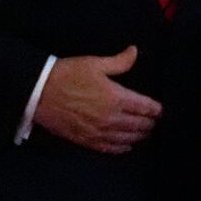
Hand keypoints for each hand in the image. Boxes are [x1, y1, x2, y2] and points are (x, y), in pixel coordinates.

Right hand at [33, 45, 162, 154]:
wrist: (39, 92)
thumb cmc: (67, 74)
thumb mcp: (94, 63)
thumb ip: (119, 61)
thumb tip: (135, 52)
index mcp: (116, 97)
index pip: (145, 107)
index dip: (155, 109)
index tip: (160, 110)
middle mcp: (111, 118)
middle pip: (139, 125)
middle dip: (150, 124)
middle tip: (155, 122)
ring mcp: (99, 131)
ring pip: (127, 138)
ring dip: (138, 136)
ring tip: (145, 133)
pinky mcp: (86, 140)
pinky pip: (110, 148)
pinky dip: (121, 148)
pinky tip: (126, 146)